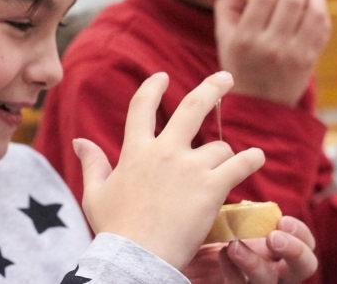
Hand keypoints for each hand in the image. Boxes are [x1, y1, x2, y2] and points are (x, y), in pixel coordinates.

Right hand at [74, 71, 265, 269]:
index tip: (163, 77)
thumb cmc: (114, 230)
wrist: (136, 258)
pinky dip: (251, 160)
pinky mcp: (211, 187)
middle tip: (225, 77)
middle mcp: (165, 151)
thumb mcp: (95, 195)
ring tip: (224, 169)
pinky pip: (240, 165)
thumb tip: (79, 141)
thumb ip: (93, 164)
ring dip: (224, 156)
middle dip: (212, 88)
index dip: (153, 88)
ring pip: (218, 147)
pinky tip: (256, 157)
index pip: (142, 107)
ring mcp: (190, 168)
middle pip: (192, 108)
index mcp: (136, 150)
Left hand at [184, 215, 317, 283]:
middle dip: (294, 251)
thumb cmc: (217, 232)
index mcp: (282, 249)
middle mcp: (276, 268)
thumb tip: (249, 166)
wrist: (191, 257)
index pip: (306, 245)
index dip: (301, 234)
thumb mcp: (236, 218)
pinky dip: (232, 272)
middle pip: (304, 268)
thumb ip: (250, 209)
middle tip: (273, 237)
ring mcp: (256, 280)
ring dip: (254, 262)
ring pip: (268, 281)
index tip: (283, 220)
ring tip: (234, 245)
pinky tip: (221, 254)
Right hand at [215, 0, 330, 105]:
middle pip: (292, 0)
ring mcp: (294, 54)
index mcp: (246, 39)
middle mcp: (271, 46)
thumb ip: (227, 6)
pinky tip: (314, 2)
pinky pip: (323, 27)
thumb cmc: (239, 65)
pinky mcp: (310, 59)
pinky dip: (321, 9)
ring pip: (312, 11)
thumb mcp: (223, 38)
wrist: (259, 106)